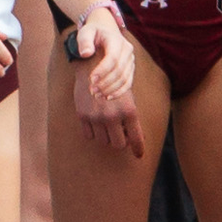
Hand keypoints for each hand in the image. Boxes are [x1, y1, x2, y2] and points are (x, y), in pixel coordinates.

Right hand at [71, 41, 145, 158]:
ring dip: (107, 136)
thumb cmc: (115, 82)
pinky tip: (96, 122)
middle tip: (122, 134)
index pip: (136, 137)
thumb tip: (133, 138)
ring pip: (104, 141)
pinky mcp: (83, 116)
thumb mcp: (128, 97)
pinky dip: (94, 132)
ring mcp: (96, 117)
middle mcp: (113, 115)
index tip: (139, 156)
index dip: (138, 148)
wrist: (93, 65)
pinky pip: (89, 135)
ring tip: (109, 124)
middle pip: (118, 144)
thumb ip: (130, 117)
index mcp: (129, 110)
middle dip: (121, 141)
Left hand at [72, 8, 134, 100]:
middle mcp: (127, 50)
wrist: (105, 30)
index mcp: (116, 40)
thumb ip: (84, 41)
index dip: (103, 70)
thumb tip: (86, 53)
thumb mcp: (85, 32)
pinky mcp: (130, 68)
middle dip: (105, 83)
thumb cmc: (93, 33)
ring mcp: (130, 59)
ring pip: (125, 78)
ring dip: (111, 89)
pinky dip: (119, 92)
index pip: (113, 58)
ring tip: (96, 95)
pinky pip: (128, 82)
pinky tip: (107, 97)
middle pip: (119, 70)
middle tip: (91, 91)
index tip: (91, 80)